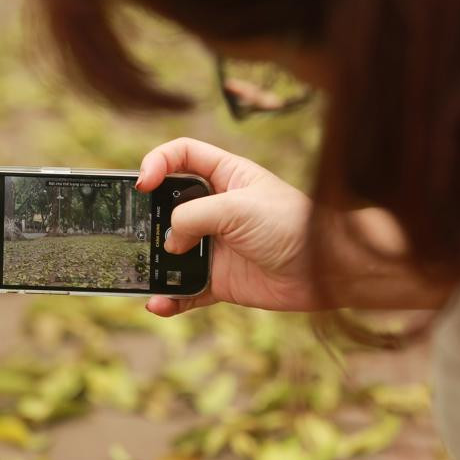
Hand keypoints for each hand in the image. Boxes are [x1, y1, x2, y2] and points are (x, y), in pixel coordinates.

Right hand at [137, 138, 314, 315]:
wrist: (327, 270)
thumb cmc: (291, 225)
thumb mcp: (238, 208)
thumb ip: (193, 217)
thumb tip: (168, 243)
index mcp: (225, 176)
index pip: (181, 156)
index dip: (157, 162)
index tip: (143, 183)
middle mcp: (216, 208)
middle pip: (166, 205)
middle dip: (146, 218)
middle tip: (132, 231)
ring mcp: (215, 245)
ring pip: (171, 251)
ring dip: (154, 263)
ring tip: (140, 272)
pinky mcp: (219, 279)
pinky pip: (184, 290)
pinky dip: (170, 298)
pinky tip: (159, 303)